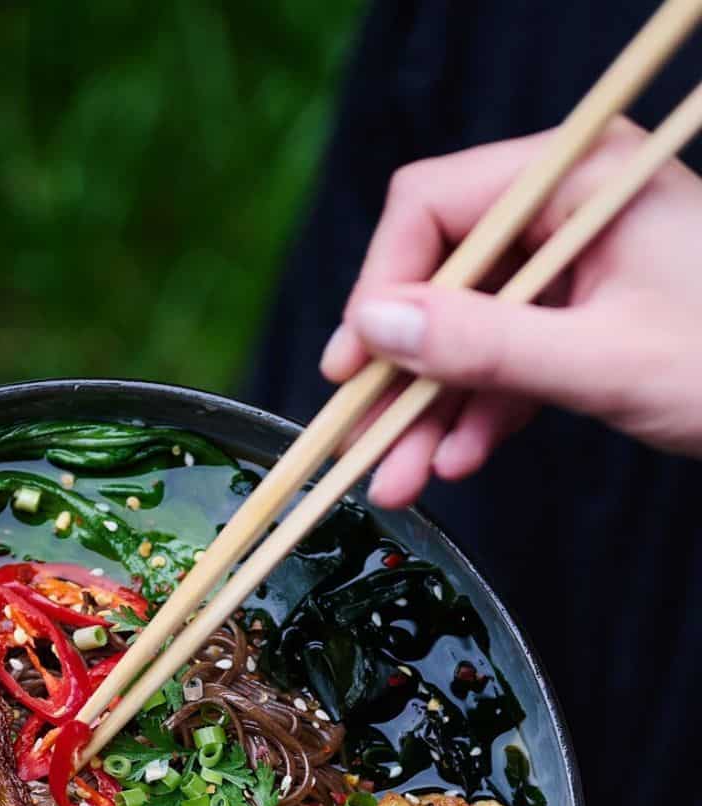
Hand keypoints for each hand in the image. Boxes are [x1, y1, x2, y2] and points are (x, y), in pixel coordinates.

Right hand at [320, 119, 701, 507]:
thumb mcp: (600, 360)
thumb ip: (483, 345)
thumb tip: (374, 329)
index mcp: (578, 179)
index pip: (433, 206)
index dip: (380, 287)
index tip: (355, 368)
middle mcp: (569, 211)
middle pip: (443, 278)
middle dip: (402, 371)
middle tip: (361, 440)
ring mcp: (577, 266)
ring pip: (469, 330)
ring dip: (432, 408)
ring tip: (399, 478)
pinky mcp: (585, 317)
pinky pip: (508, 358)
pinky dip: (480, 411)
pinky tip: (458, 459)